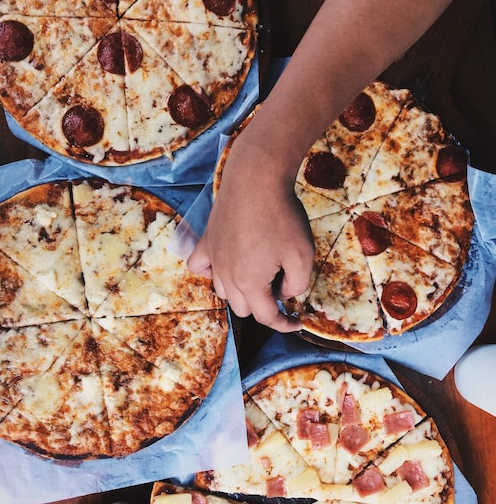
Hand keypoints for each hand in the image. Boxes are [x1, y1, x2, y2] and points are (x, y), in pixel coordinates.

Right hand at [188, 127, 314, 332]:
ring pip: (223, 292)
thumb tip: (284, 294)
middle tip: (281, 285)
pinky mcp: (206, 241)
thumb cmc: (282, 217)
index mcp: (250, 284)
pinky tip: (225, 266)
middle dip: (264, 305)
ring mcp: (213, 259)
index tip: (297, 321)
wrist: (256, 179)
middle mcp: (226, 277)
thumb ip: (297, 285)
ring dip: (242, 291)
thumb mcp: (303, 256)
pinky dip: (211, 273)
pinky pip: (200, 268)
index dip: (284, 324)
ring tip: (259, 273)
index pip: (267, 317)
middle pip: (244, 308)